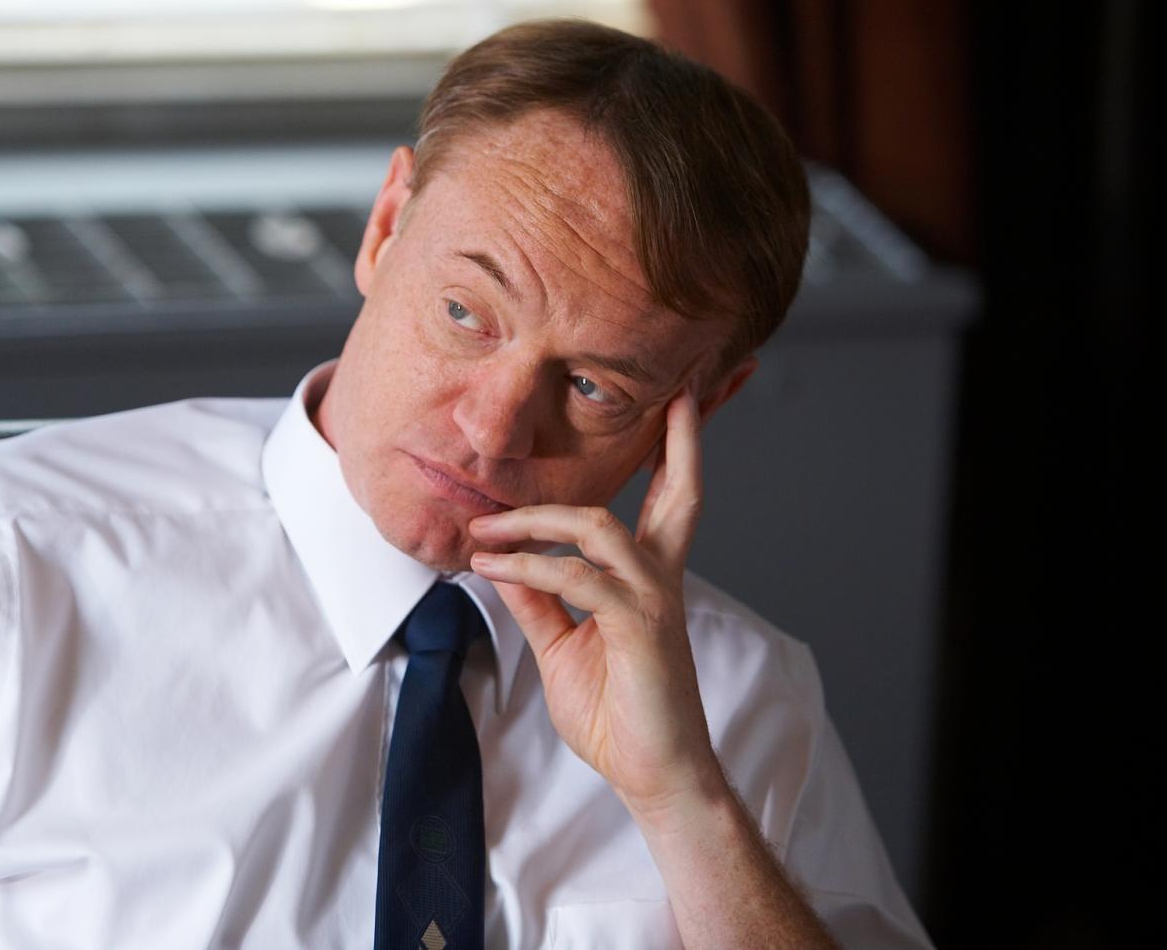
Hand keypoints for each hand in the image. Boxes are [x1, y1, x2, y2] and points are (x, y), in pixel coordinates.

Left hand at [468, 382, 720, 814]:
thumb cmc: (617, 713)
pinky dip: (529, 566)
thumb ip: (538, 601)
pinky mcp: (639, 626)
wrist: (654, 776)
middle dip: (681, 440)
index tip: (669, 410)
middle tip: (677, 390)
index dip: (670, 456)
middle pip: (682, 492)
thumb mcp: (562, 648)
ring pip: (601, 527)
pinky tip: (492, 567)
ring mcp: (653, 599)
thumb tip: (502, 563)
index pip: (664, 503)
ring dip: (537, 518)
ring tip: (485, 527)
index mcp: (648, 579)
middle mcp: (659, 578)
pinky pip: (577, 579)